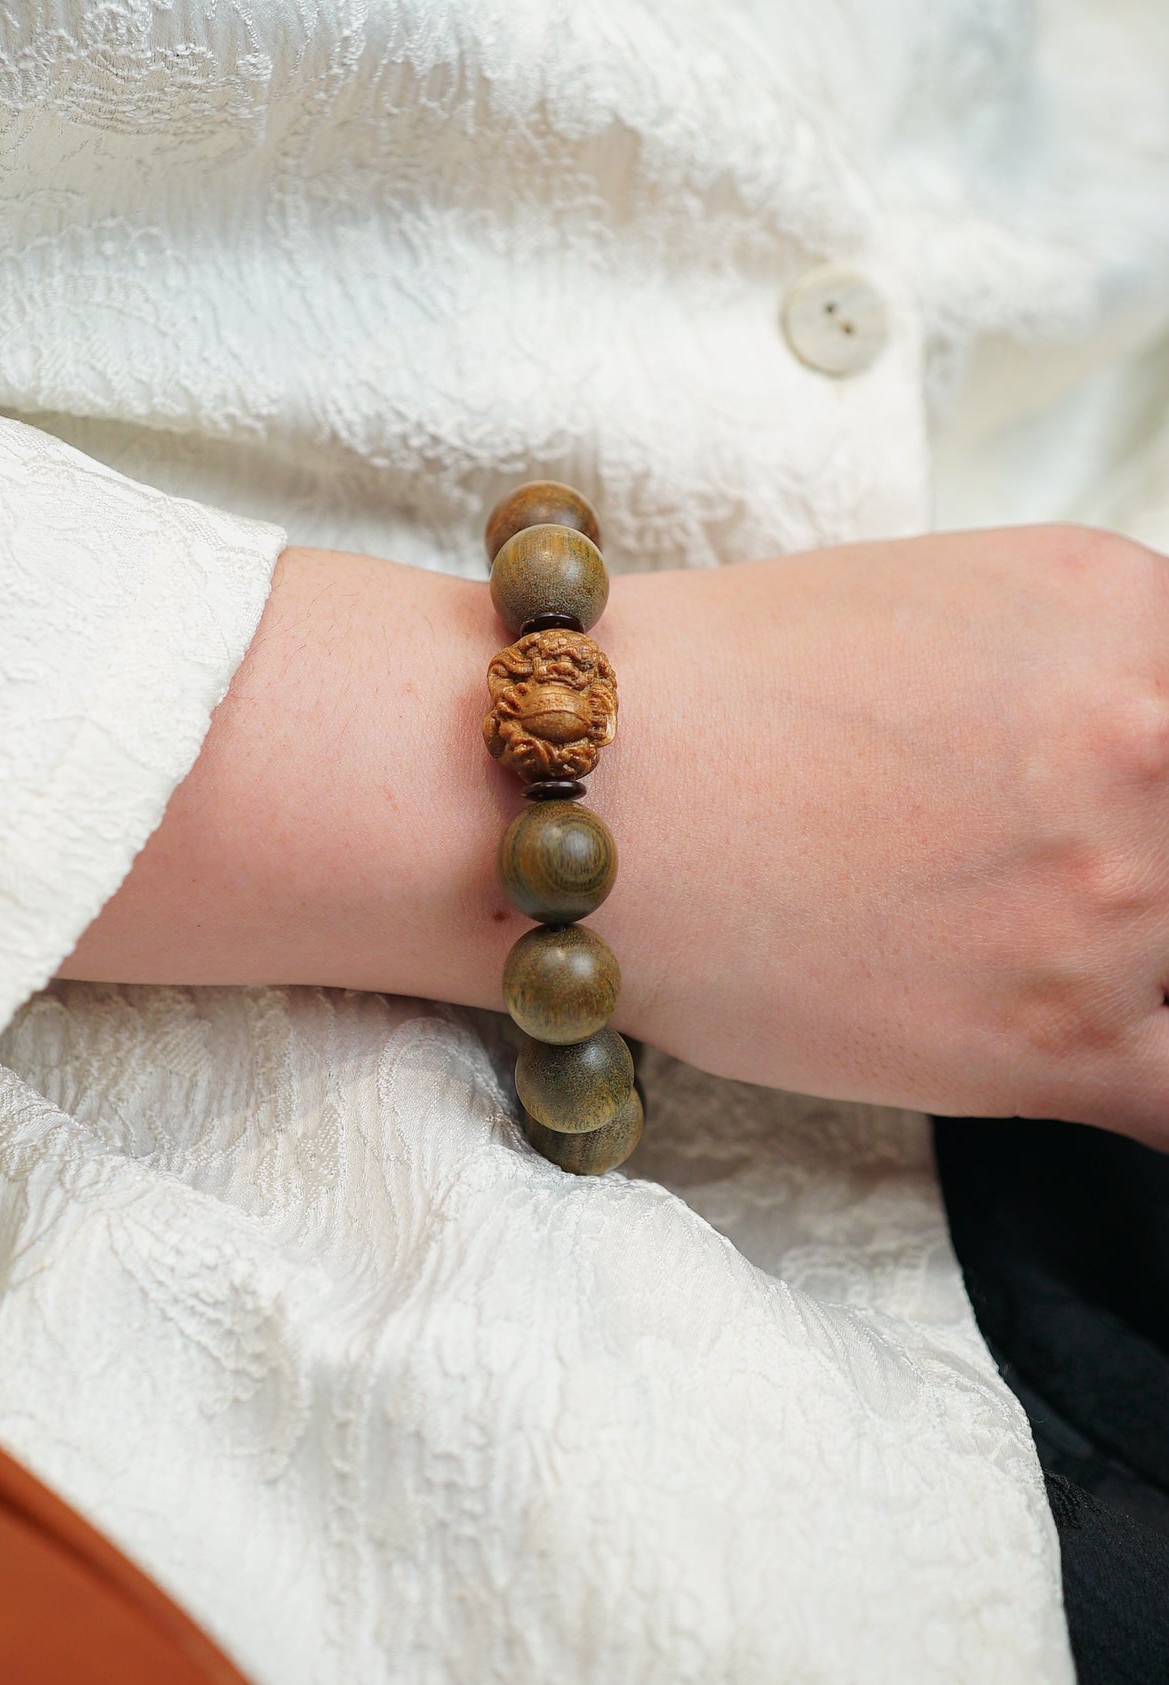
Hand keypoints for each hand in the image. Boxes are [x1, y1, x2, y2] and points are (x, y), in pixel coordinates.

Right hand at [612, 525, 1168, 1143]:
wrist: (573, 790)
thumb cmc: (718, 687)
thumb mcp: (946, 602)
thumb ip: (1083, 667)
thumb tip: (1142, 750)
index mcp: (1125, 614)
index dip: (1155, 780)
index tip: (1118, 812)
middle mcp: (1150, 744)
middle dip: (1134, 863)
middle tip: (1023, 879)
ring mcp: (1117, 901)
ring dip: (1124, 970)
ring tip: (997, 954)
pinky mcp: (1065, 1045)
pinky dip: (1146, 1081)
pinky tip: (1074, 1059)